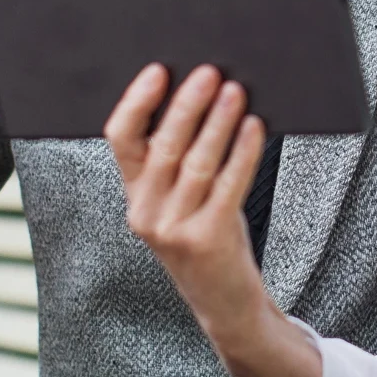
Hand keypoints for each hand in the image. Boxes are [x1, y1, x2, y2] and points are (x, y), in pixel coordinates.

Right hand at [105, 64, 319, 376]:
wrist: (226, 307)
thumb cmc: (208, 241)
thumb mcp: (181, 203)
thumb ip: (179, 161)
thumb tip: (205, 95)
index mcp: (134, 196)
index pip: (120, 139)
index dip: (137, 101)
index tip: (159, 70)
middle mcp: (146, 212)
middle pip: (164, 144)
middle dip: (187, 103)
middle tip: (209, 72)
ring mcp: (174, 229)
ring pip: (197, 161)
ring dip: (219, 122)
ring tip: (236, 91)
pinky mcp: (207, 239)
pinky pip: (228, 184)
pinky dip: (243, 151)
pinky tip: (255, 128)